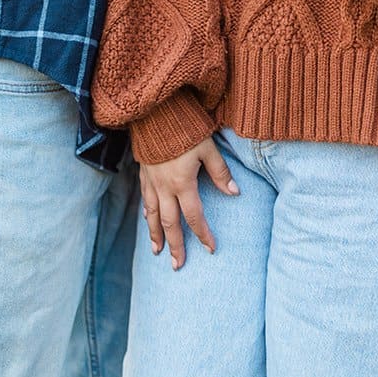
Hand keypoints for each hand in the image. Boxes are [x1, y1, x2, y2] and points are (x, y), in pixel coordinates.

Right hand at [140, 138, 239, 269]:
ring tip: (157, 252)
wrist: (155, 111)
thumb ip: (220, 171)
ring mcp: (151, 181)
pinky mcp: (143, 172)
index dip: (203, 234)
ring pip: (153, 215)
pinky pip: (145, 198)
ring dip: (156, 235)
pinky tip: (147, 219)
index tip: (210, 249)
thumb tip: (235, 192)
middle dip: (175, 245)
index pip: (195, 216)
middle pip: (170, 223)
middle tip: (177, 265)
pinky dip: (147, 213)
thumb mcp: (207, 147)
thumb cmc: (184, 127)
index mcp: (183, 183)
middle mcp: (165, 187)